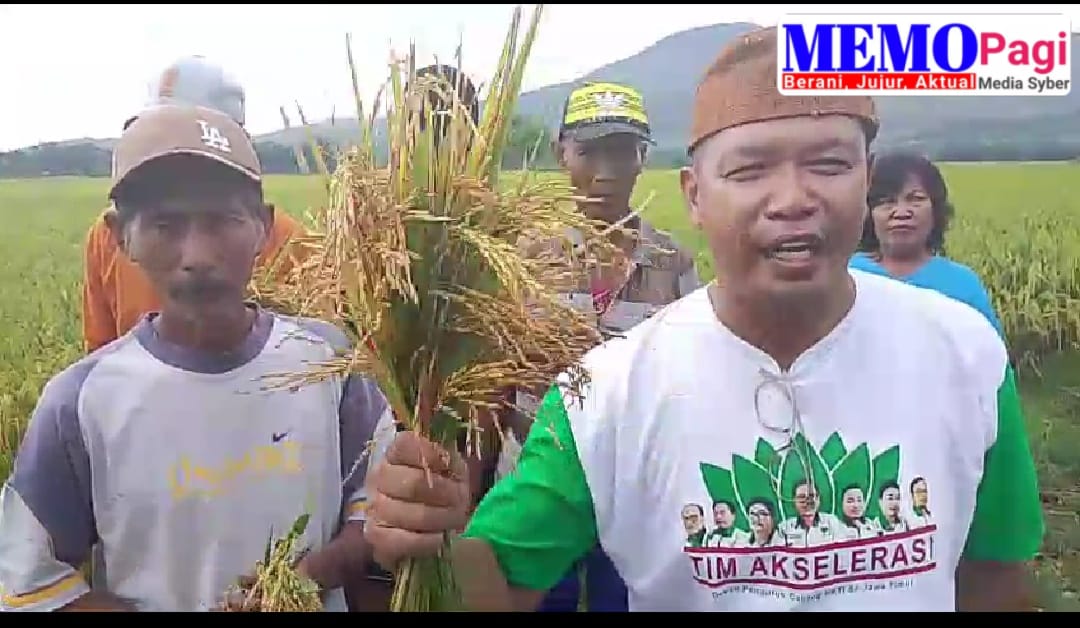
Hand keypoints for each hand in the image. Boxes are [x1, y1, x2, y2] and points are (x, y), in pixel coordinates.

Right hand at [364, 431, 470, 570]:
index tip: (451, 468)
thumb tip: (443, 458)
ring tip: (453, 521)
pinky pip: (393, 541)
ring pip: (405, 513)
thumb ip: (447, 458)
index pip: (406, 444)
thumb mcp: (452, 466)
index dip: (433, 455)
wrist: (436, 520)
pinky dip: (421, 542)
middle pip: (412, 483)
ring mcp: (374, 505)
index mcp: (397, 452)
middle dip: (444, 495)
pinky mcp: (374, 535)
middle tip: (460, 502)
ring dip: (437, 519)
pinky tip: (438, 539)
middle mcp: (379, 475)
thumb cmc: (446, 487)